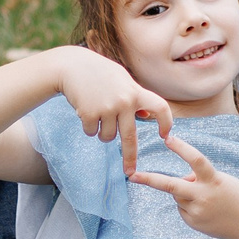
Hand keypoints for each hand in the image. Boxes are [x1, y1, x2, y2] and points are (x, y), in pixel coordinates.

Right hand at [55, 48, 172, 174]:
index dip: (166, 122)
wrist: (71, 66)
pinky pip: (92, 132)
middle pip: (130, 137)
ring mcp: (107, 108)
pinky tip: (85, 110)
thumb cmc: (99, 73)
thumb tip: (147, 116)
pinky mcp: (89, 113)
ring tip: (96, 114)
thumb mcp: (122, 79)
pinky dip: (88, 127)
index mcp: (136, 92)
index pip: (161, 107)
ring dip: (102, 132)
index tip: (165, 136)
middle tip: (130, 172)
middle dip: (130, 157)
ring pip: (107, 137)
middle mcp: (124, 102)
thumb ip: (135, 96)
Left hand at [134, 131, 238, 238]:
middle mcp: (203, 197)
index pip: (196, 160)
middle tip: (132, 175)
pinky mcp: (192, 222)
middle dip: (150, 180)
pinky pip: (182, 206)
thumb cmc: (236, 197)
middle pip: (172, 185)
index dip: (182, 148)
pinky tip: (206, 210)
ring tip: (207, 200)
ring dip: (186, 192)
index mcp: (214, 181)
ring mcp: (196, 211)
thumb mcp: (222, 180)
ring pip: (178, 194)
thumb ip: (201, 177)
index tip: (168, 139)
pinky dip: (189, 204)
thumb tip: (180, 181)